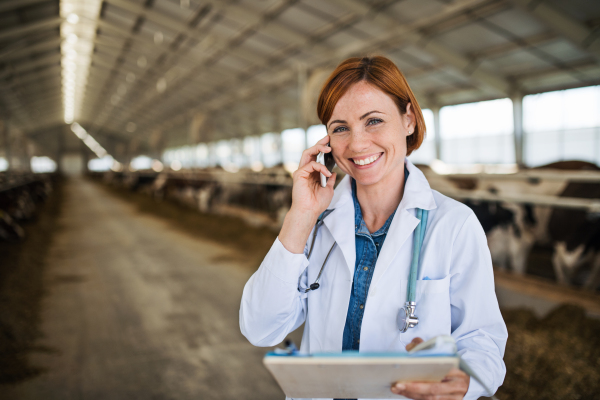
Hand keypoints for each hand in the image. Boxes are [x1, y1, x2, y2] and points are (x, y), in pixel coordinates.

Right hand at [278, 136, 336, 253]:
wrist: (309, 212)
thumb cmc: (317, 203)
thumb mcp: (328, 189)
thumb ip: (330, 180)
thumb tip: (334, 172)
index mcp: (312, 173)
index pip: (317, 156)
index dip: (323, 148)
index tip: (332, 143)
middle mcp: (306, 170)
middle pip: (311, 151)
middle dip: (320, 143)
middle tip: (329, 137)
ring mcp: (301, 171)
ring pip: (308, 153)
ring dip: (318, 148)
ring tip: (328, 148)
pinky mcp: (299, 174)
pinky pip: (310, 164)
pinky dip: (320, 167)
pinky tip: (327, 173)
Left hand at [389, 338, 469, 398]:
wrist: (465, 378)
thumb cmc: (452, 364)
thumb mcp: (443, 352)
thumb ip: (425, 346)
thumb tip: (410, 347)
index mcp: (458, 369)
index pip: (441, 371)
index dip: (425, 373)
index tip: (408, 370)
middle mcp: (459, 385)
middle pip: (434, 389)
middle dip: (414, 387)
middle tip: (398, 385)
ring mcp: (455, 397)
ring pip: (431, 398)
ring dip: (412, 394)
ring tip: (397, 389)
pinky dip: (416, 397)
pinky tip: (405, 392)